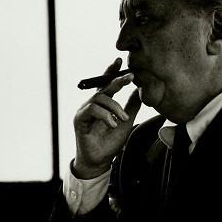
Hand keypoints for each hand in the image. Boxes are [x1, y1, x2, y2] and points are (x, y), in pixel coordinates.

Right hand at [73, 58, 141, 178]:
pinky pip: (92, 109)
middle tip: (131, 77)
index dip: (111, 71)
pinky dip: (104, 115)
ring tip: (123, 118)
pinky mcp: (80, 119)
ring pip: (99, 98)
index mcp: (102, 103)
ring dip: (114, 106)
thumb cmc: (110, 141)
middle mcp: (92, 104)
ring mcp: (84, 111)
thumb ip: (131, 106)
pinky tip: (112, 124)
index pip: (106, 83)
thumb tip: (141, 90)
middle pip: (103, 86)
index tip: (120, 60)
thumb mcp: (126, 121)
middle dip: (117, 80)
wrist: (100, 160)